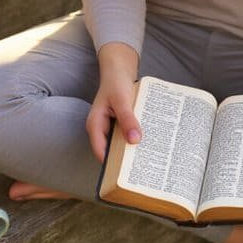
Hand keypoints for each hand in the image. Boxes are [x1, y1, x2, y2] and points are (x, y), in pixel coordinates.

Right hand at [87, 43, 141, 162]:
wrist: (119, 69)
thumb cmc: (116, 82)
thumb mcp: (122, 100)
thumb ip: (128, 119)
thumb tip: (134, 140)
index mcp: (95, 125)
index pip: (100, 152)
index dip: (111, 165)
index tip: (127, 173)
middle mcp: (100, 129)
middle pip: (110, 151)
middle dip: (123, 160)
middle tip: (141, 169)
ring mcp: (109, 128)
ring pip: (119, 144)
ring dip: (130, 150)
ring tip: (146, 160)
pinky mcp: (118, 124)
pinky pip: (126, 136)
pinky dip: (135, 139)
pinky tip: (147, 144)